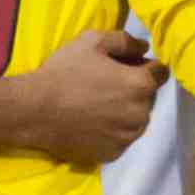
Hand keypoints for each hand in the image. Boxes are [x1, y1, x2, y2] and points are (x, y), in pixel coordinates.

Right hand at [15, 29, 164, 165]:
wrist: (34, 111)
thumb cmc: (64, 72)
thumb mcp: (92, 41)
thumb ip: (125, 40)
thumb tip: (144, 47)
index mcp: (140, 85)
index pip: (161, 72)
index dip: (143, 66)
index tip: (124, 66)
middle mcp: (141, 114)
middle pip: (148, 97)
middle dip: (134, 90)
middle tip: (105, 85)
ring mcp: (127, 137)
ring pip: (136, 120)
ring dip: (124, 112)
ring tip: (97, 106)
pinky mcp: (113, 154)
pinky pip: (120, 139)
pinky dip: (111, 131)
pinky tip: (91, 122)